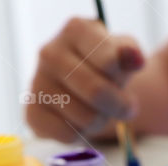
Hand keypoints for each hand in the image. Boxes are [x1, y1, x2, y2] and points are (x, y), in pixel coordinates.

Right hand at [25, 17, 144, 142]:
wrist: (83, 86)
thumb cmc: (106, 66)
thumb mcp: (125, 54)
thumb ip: (131, 54)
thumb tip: (135, 58)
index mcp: (75, 30)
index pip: (110, 62)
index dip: (122, 79)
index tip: (121, 79)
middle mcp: (50, 52)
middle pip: (96, 92)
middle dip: (119, 106)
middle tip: (125, 107)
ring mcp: (37, 82)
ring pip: (85, 118)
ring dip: (101, 120)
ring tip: (98, 109)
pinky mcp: (32, 112)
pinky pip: (67, 134)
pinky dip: (81, 133)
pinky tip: (79, 119)